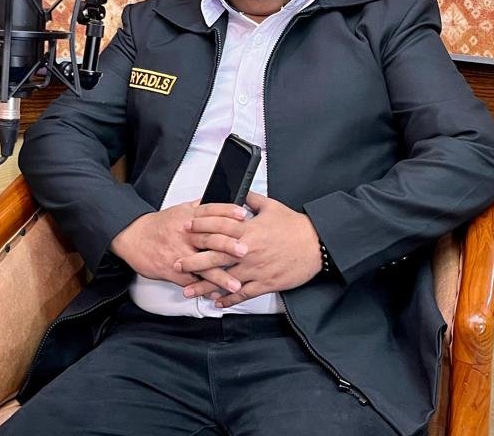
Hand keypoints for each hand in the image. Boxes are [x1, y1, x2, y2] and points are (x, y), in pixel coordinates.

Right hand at [110, 200, 246, 287]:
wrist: (133, 237)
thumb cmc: (160, 225)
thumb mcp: (180, 210)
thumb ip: (200, 207)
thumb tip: (221, 197)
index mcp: (188, 217)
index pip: (211, 212)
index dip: (227, 212)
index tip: (243, 216)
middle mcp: (185, 234)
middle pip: (209, 238)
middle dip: (228, 245)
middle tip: (244, 251)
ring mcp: (178, 253)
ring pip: (201, 265)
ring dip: (220, 276)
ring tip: (235, 284)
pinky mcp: (171, 270)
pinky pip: (189, 281)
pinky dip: (203, 289)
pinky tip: (215, 294)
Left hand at [176, 192, 322, 307]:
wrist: (316, 245)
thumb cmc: (295, 226)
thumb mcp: (272, 206)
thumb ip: (252, 199)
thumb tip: (240, 192)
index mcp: (249, 229)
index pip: (218, 226)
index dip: (199, 226)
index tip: (185, 228)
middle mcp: (248, 250)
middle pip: (214, 256)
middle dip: (193, 261)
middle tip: (177, 264)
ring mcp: (256, 268)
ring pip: (225, 279)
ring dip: (205, 286)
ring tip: (189, 291)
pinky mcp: (265, 283)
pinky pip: (243, 293)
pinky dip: (228, 299)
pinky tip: (217, 301)